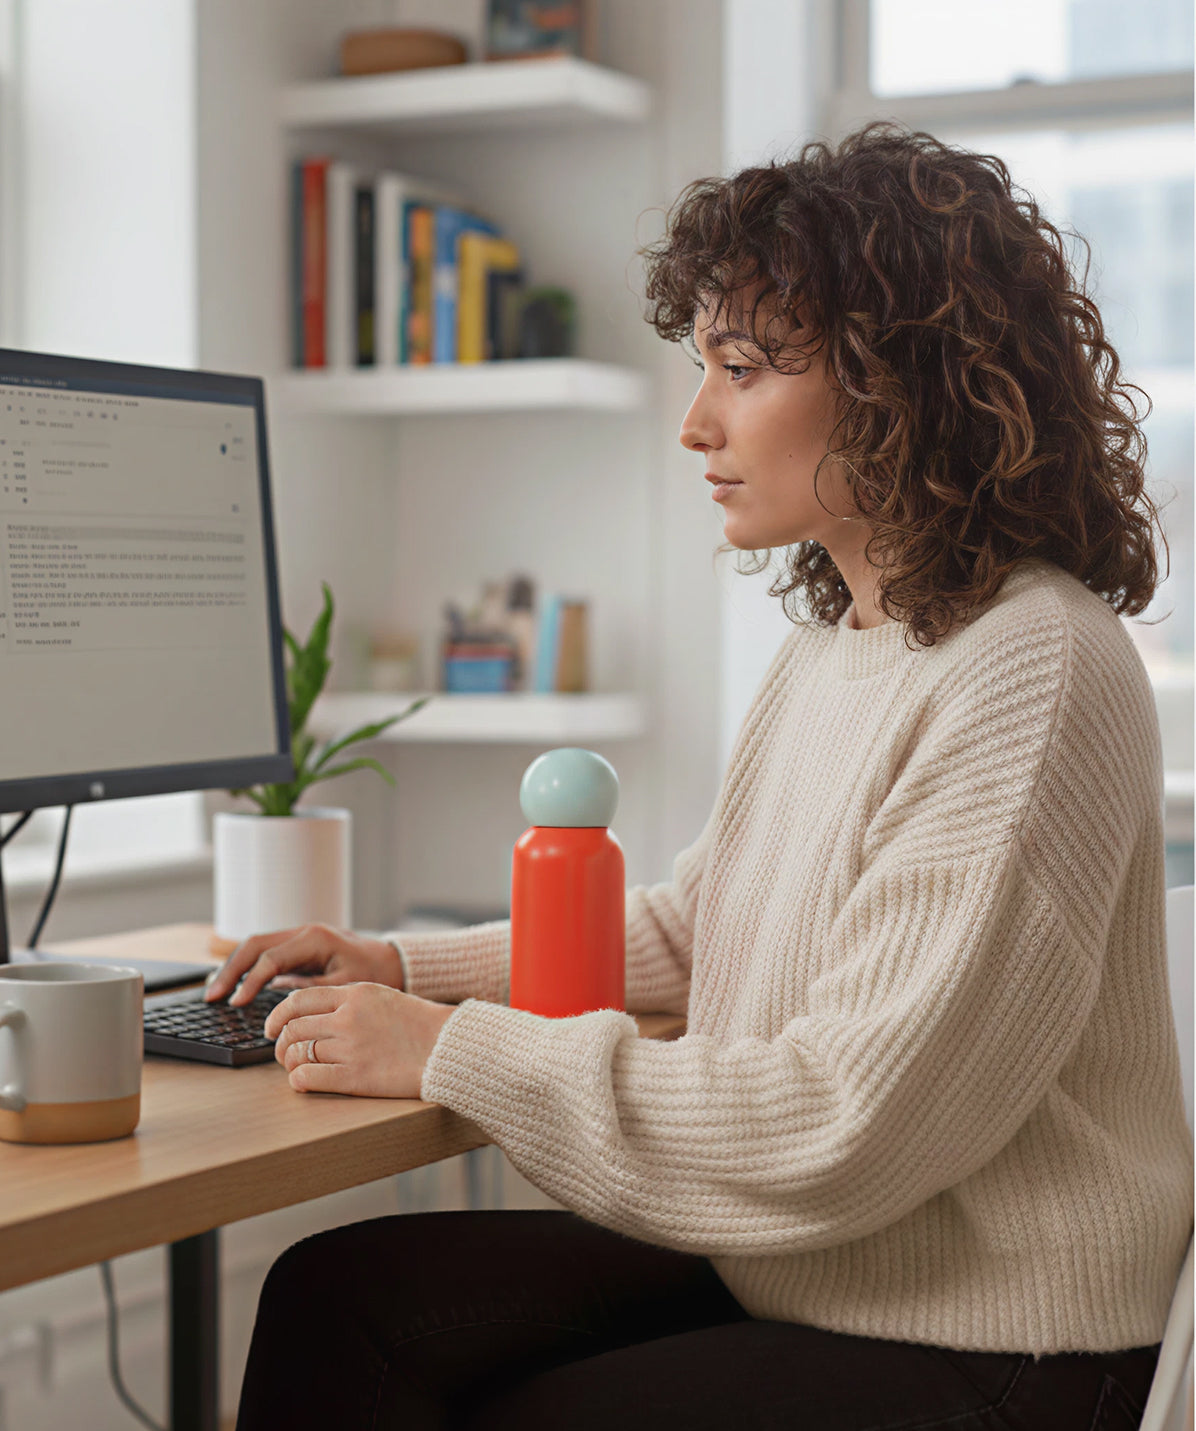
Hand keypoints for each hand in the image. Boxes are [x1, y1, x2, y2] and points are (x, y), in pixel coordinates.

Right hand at [203, 924, 403, 1005]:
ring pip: (256, 945)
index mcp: (315, 939)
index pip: (271, 959)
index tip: (235, 1004)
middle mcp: (303, 932)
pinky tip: (234, 982)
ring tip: (215, 990)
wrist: (392, 961)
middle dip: (230, 970)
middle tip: (212, 996)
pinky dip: (247, 965)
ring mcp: (299, 936)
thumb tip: (277, 1001)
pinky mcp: (298, 946)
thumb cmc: (375, 974)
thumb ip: (312, 991)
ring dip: (234, 966)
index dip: (250, 982)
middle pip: (254, 945)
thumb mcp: (346, 986)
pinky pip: (266, 952)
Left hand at [265, 983, 455, 1098]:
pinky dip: (299, 1079)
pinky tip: (303, 1080)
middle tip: (283, 1051)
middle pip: (293, 1028)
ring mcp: (350, 1048)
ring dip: (290, 1062)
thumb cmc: (419, 1023)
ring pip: (298, 1053)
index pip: (299, 1000)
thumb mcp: (382, 996)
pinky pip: (309, 1077)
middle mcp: (347, 1018)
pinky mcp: (355, 1078)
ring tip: (295, 1066)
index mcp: (354, 994)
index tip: (272, 1027)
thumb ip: (349, 1000)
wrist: (448, 1047)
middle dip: (281, 1042)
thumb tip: (313, 1013)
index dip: (277, 1015)